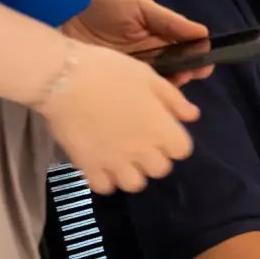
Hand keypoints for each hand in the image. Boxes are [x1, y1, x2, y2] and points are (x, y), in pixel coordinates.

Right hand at [37, 42, 200, 193]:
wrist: (66, 78)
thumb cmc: (111, 71)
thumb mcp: (149, 76)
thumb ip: (174, 99)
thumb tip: (193, 116)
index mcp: (159, 127)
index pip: (182, 150)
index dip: (176, 140)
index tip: (165, 130)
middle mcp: (141, 150)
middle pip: (160, 169)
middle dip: (156, 156)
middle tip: (143, 139)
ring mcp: (114, 163)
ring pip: (134, 184)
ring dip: (133, 171)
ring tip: (123, 153)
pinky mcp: (88, 168)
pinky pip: (105, 187)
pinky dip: (106, 178)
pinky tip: (102, 160)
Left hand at [62, 0, 212, 85]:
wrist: (61, 17)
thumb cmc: (103, 7)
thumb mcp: (138, 7)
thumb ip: (169, 21)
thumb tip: (202, 32)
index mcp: (155, 37)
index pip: (182, 49)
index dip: (195, 56)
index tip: (204, 61)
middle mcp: (147, 58)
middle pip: (174, 69)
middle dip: (187, 72)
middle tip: (192, 73)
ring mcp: (130, 75)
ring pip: (158, 85)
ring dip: (170, 86)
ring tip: (176, 82)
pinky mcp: (115, 88)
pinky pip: (136, 96)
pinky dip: (147, 98)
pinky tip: (154, 98)